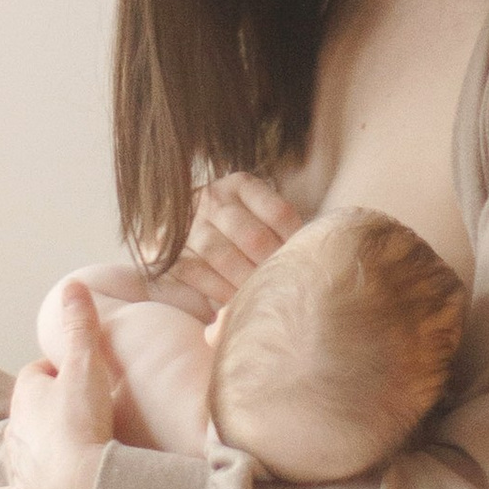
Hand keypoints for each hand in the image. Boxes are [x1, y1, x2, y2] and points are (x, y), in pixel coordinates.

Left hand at [0, 279, 121, 488]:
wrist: (86, 484)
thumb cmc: (86, 422)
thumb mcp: (87, 365)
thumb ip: (80, 325)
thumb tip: (72, 283)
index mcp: (26, 395)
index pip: (37, 374)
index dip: (59, 373)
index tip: (83, 377)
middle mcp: (15, 428)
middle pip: (28, 409)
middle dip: (48, 406)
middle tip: (82, 409)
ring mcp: (18, 464)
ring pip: (15, 444)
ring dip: (31, 441)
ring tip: (61, 441)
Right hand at [165, 170, 304, 316]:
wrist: (181, 235)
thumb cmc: (236, 234)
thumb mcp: (256, 217)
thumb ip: (279, 230)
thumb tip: (316, 255)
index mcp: (241, 185)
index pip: (280, 214)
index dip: (295, 244)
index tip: (302, 264)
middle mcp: (213, 198)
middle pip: (253, 237)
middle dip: (270, 268)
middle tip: (283, 288)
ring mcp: (190, 223)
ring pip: (224, 256)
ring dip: (246, 282)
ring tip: (260, 298)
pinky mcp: (172, 250)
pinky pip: (198, 273)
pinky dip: (220, 291)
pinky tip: (234, 303)